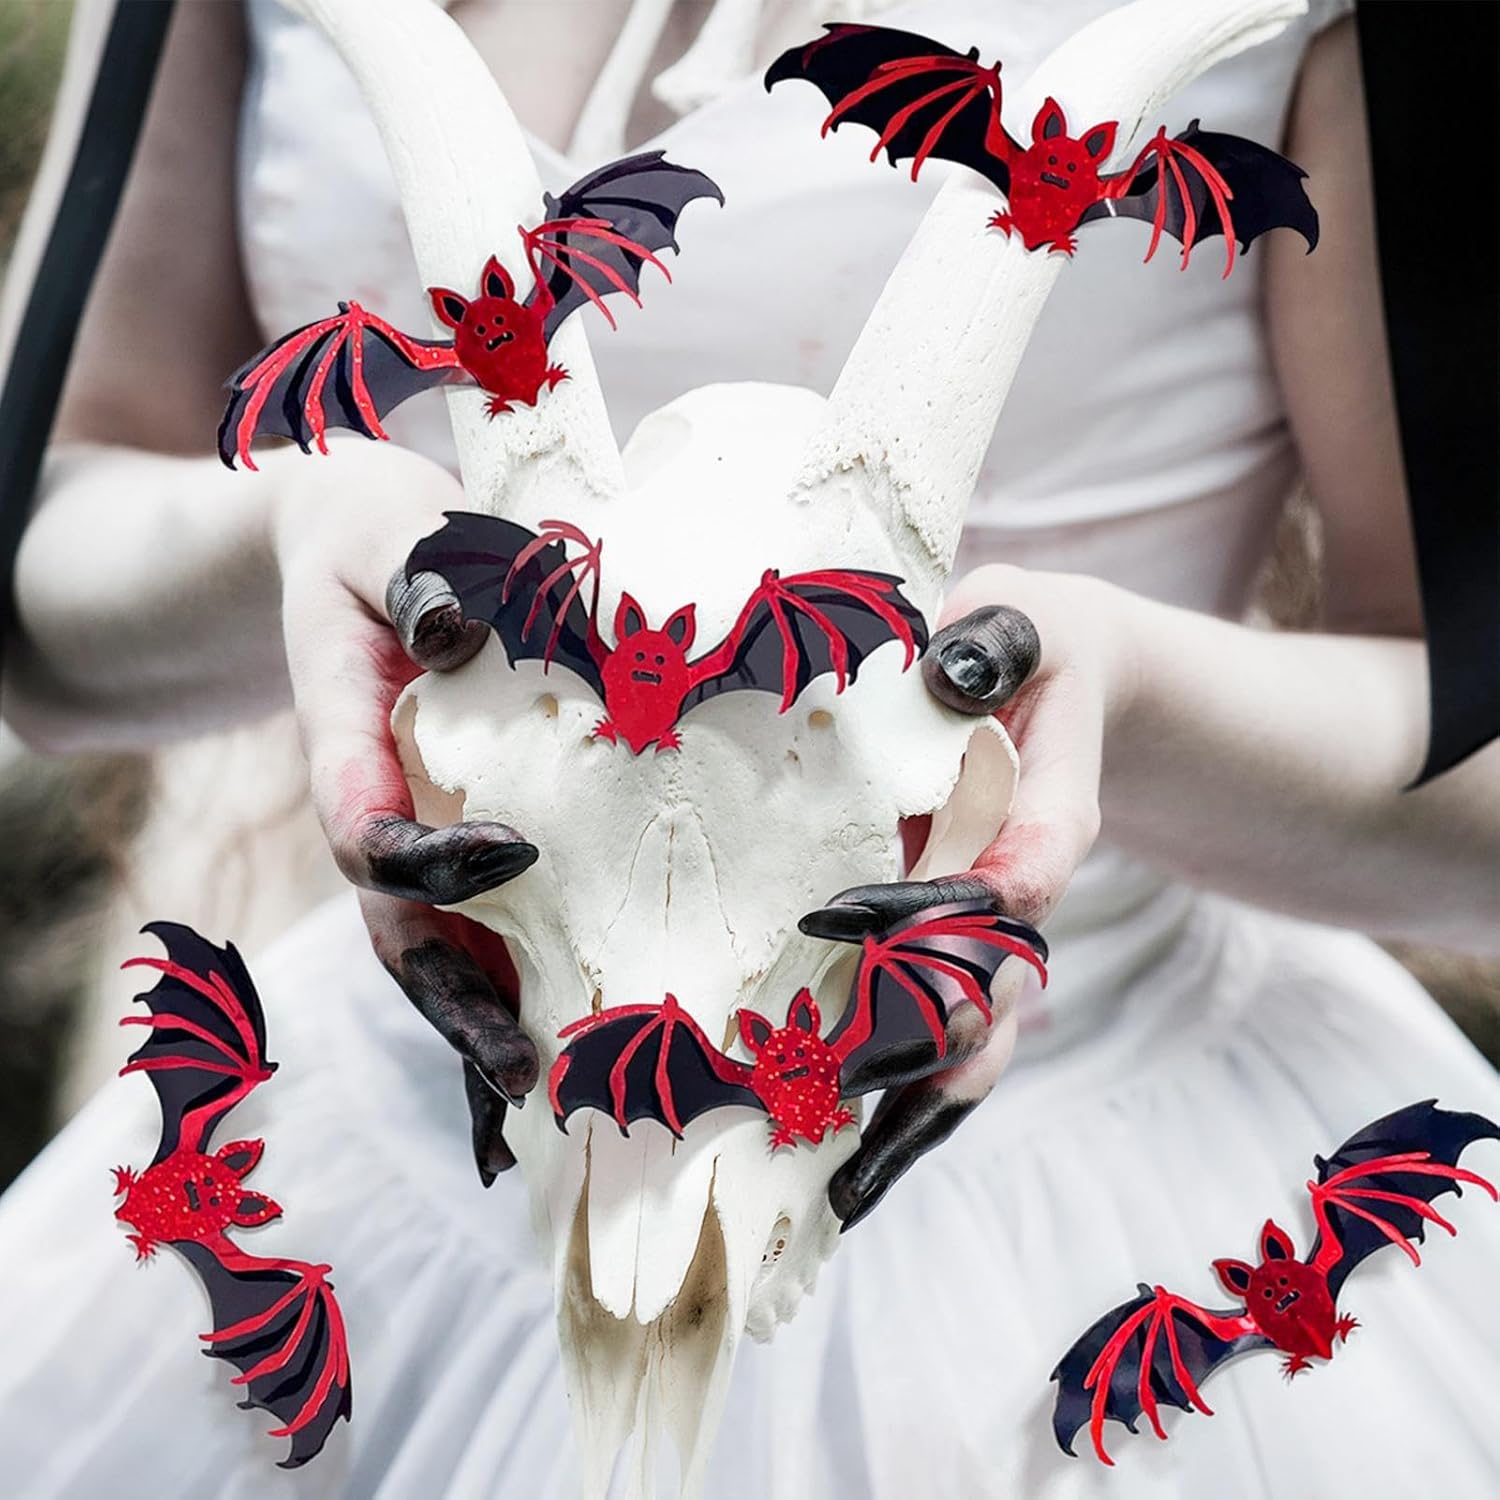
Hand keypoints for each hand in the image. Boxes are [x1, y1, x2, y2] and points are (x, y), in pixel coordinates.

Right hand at [272, 440, 535, 1181]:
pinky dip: (516, 989)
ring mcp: (416, 832)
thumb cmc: (378, 535)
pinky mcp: (459, 836)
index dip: (422, 860)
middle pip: (398, 930)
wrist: (359, 548)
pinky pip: (483, 925)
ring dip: (487, 1022)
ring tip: (554, 1098)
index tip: (516, 851)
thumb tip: (452, 622)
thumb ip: (412, 568)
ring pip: (439, 950)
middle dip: (453, 1003)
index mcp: (345, 738)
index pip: (361, 828)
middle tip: (523, 1068)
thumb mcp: (387, 528)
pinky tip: (565, 1055)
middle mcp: (378, 806)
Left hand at [802, 565, 1130, 1227]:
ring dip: (918, 1098)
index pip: (1009, 878)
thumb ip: (1001, 638)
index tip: (842, 921)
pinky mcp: (950, 944)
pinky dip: (905, 1085)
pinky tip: (854, 1157)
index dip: (940, 908)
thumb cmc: (1029, 644)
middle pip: (998, 988)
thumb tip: (954, 666)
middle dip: (928, 1044)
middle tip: (842, 1093)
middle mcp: (1021, 889)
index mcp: (1047, 814)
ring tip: (851, 1177)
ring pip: (976, 1030)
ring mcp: (989, 928)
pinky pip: (939, 1022)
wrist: (1055, 685)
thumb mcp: (1024, 619)